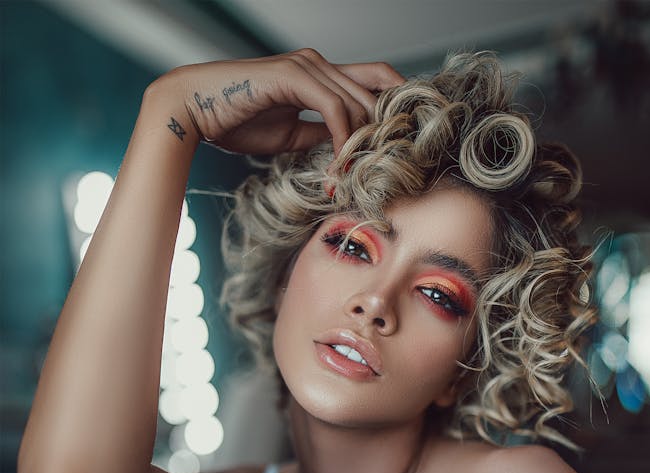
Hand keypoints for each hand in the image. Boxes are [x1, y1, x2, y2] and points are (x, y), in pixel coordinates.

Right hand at [157, 48, 403, 155]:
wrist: (196, 111)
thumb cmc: (235, 122)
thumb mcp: (291, 136)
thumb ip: (321, 135)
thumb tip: (347, 150)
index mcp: (319, 75)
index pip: (374, 80)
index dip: (392, 108)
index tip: (396, 148)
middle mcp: (318, 64)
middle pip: (377, 89)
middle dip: (385, 131)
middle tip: (382, 170)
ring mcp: (307, 66)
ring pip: (360, 101)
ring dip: (363, 143)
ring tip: (357, 176)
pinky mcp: (294, 76)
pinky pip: (335, 109)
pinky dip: (342, 140)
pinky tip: (337, 166)